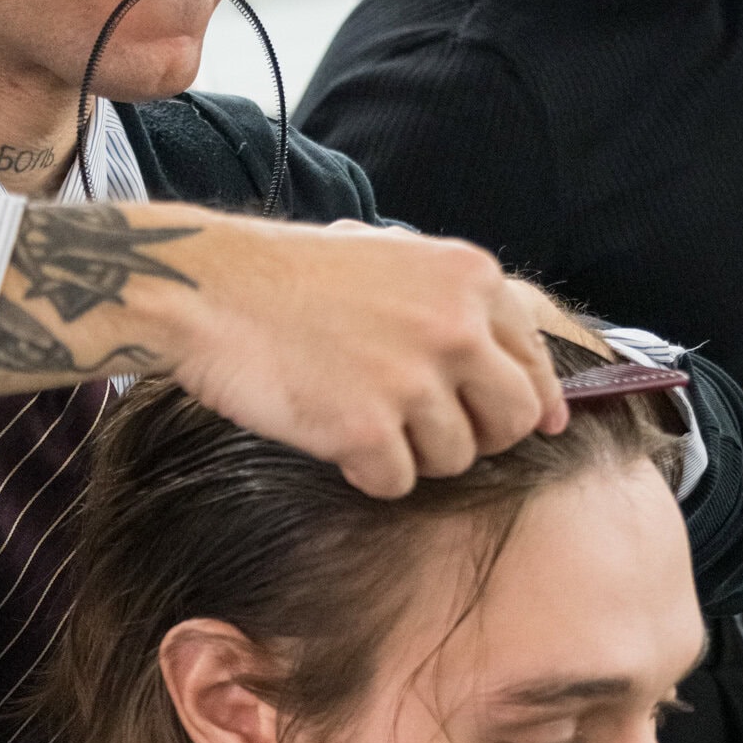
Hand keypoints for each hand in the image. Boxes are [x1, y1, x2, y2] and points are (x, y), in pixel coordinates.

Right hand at [0, 206, 565, 496]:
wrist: (209, 289)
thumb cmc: (290, 276)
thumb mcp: (391, 258)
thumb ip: (455, 304)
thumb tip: (518, 369)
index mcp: (469, 278)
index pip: (534, 358)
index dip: (533, 400)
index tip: (532, 427)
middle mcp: (456, 326)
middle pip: (512, 420)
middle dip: (478, 437)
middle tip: (431, 435)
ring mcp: (414, 380)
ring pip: (455, 459)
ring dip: (411, 454)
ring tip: (359, 419)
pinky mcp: (369, 430)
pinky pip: (397, 483)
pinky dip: (365, 473)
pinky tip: (332, 439)